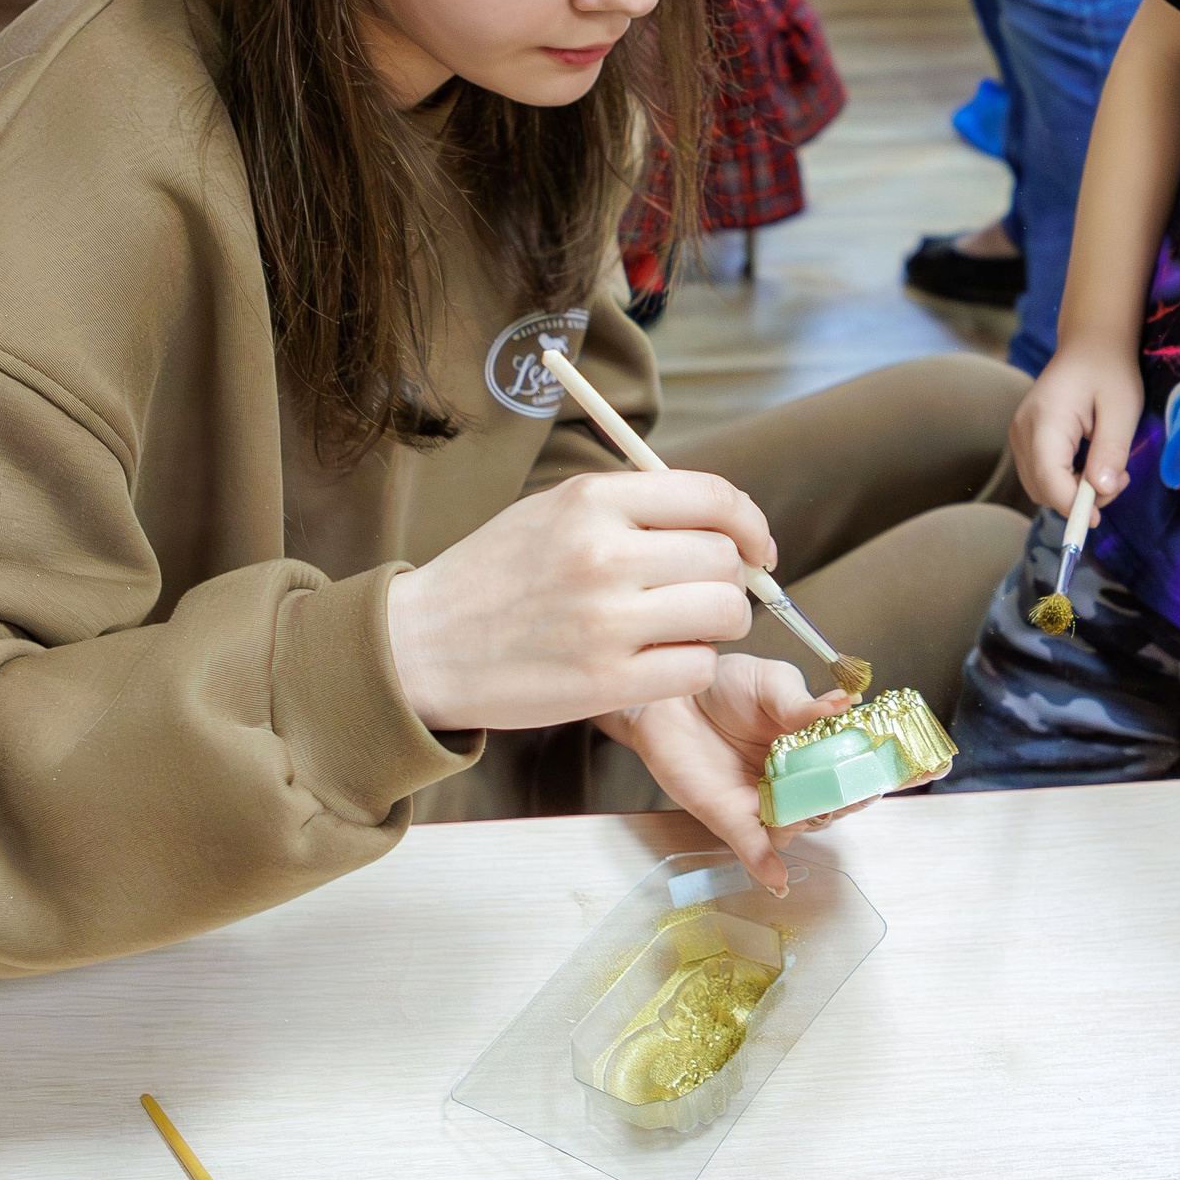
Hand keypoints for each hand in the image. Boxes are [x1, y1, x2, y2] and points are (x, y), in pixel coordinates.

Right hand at [386, 469, 767, 731]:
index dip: (750, 525)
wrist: (422, 646)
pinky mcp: (606, 682)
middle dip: (733, 581)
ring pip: (725, 615)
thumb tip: (724, 525)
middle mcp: (604, 554)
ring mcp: (606, 621)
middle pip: (725, 560)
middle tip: (707, 596)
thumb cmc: (496, 575)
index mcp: (593, 500)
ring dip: (719, 626)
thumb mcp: (556, 510)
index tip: (757, 548)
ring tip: (683, 630)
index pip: (713, 497)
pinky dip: (692, 667)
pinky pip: (698, 668)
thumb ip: (635, 509)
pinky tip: (659, 662)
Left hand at [609, 656, 861, 890]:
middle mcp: (793, 779)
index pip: (852, 766)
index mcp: (812, 744)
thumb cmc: (722, 685)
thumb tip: (845, 703)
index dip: (873, 771)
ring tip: (807, 806)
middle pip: (831, 802)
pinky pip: (752, 846)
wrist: (670, 696)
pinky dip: (765, 863)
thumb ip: (802, 701)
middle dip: (844, 800)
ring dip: (807, 821)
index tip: (895, 770)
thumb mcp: (769, 681)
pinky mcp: (730, 817)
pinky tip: (777, 878)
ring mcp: (764, 801)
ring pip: (798, 824)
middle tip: (848, 787)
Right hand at [1010, 341, 1144, 514]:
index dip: (1072, 506)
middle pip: (1041, 489)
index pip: (1049, 479)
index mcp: (1045, 421)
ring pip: (1040, 487)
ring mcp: (1019, 436)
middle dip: (1078, 499)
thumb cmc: (1109, 371)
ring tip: (1108, 469)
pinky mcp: (1025, 439)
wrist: (1090, 345)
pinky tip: (1091, 465)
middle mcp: (1022, 431)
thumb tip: (1101, 492)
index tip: (1098, 518)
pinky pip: (1041, 475)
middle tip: (1117, 478)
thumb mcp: (1122, 409)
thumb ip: (1111, 450)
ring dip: (1073, 493)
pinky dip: (1065, 482)